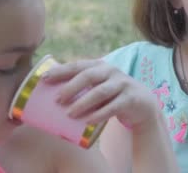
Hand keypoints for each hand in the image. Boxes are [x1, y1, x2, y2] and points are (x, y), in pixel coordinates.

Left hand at [43, 59, 158, 128]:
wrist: (142, 104)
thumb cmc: (112, 96)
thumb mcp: (99, 86)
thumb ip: (81, 87)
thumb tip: (47, 99)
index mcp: (100, 66)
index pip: (78, 65)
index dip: (61, 71)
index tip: (44, 79)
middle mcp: (111, 72)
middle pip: (88, 76)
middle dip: (71, 87)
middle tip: (57, 100)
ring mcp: (122, 84)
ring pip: (100, 92)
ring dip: (83, 102)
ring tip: (69, 113)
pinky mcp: (130, 99)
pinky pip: (113, 107)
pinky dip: (99, 114)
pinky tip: (88, 121)